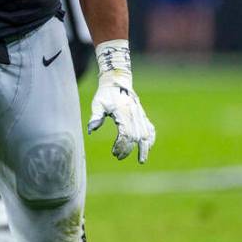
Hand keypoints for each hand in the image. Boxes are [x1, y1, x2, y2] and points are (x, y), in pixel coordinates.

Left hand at [87, 41, 155, 163]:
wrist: (117, 81)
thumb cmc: (105, 94)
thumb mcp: (98, 104)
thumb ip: (95, 117)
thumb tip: (90, 130)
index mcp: (123, 112)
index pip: (126, 134)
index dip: (121, 145)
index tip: (114, 152)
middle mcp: (134, 114)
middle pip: (136, 137)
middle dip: (128, 149)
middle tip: (118, 157)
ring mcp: (140, 115)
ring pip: (146, 134)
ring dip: (144, 148)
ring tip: (141, 160)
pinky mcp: (143, 115)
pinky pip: (150, 129)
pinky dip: (151, 139)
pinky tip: (148, 147)